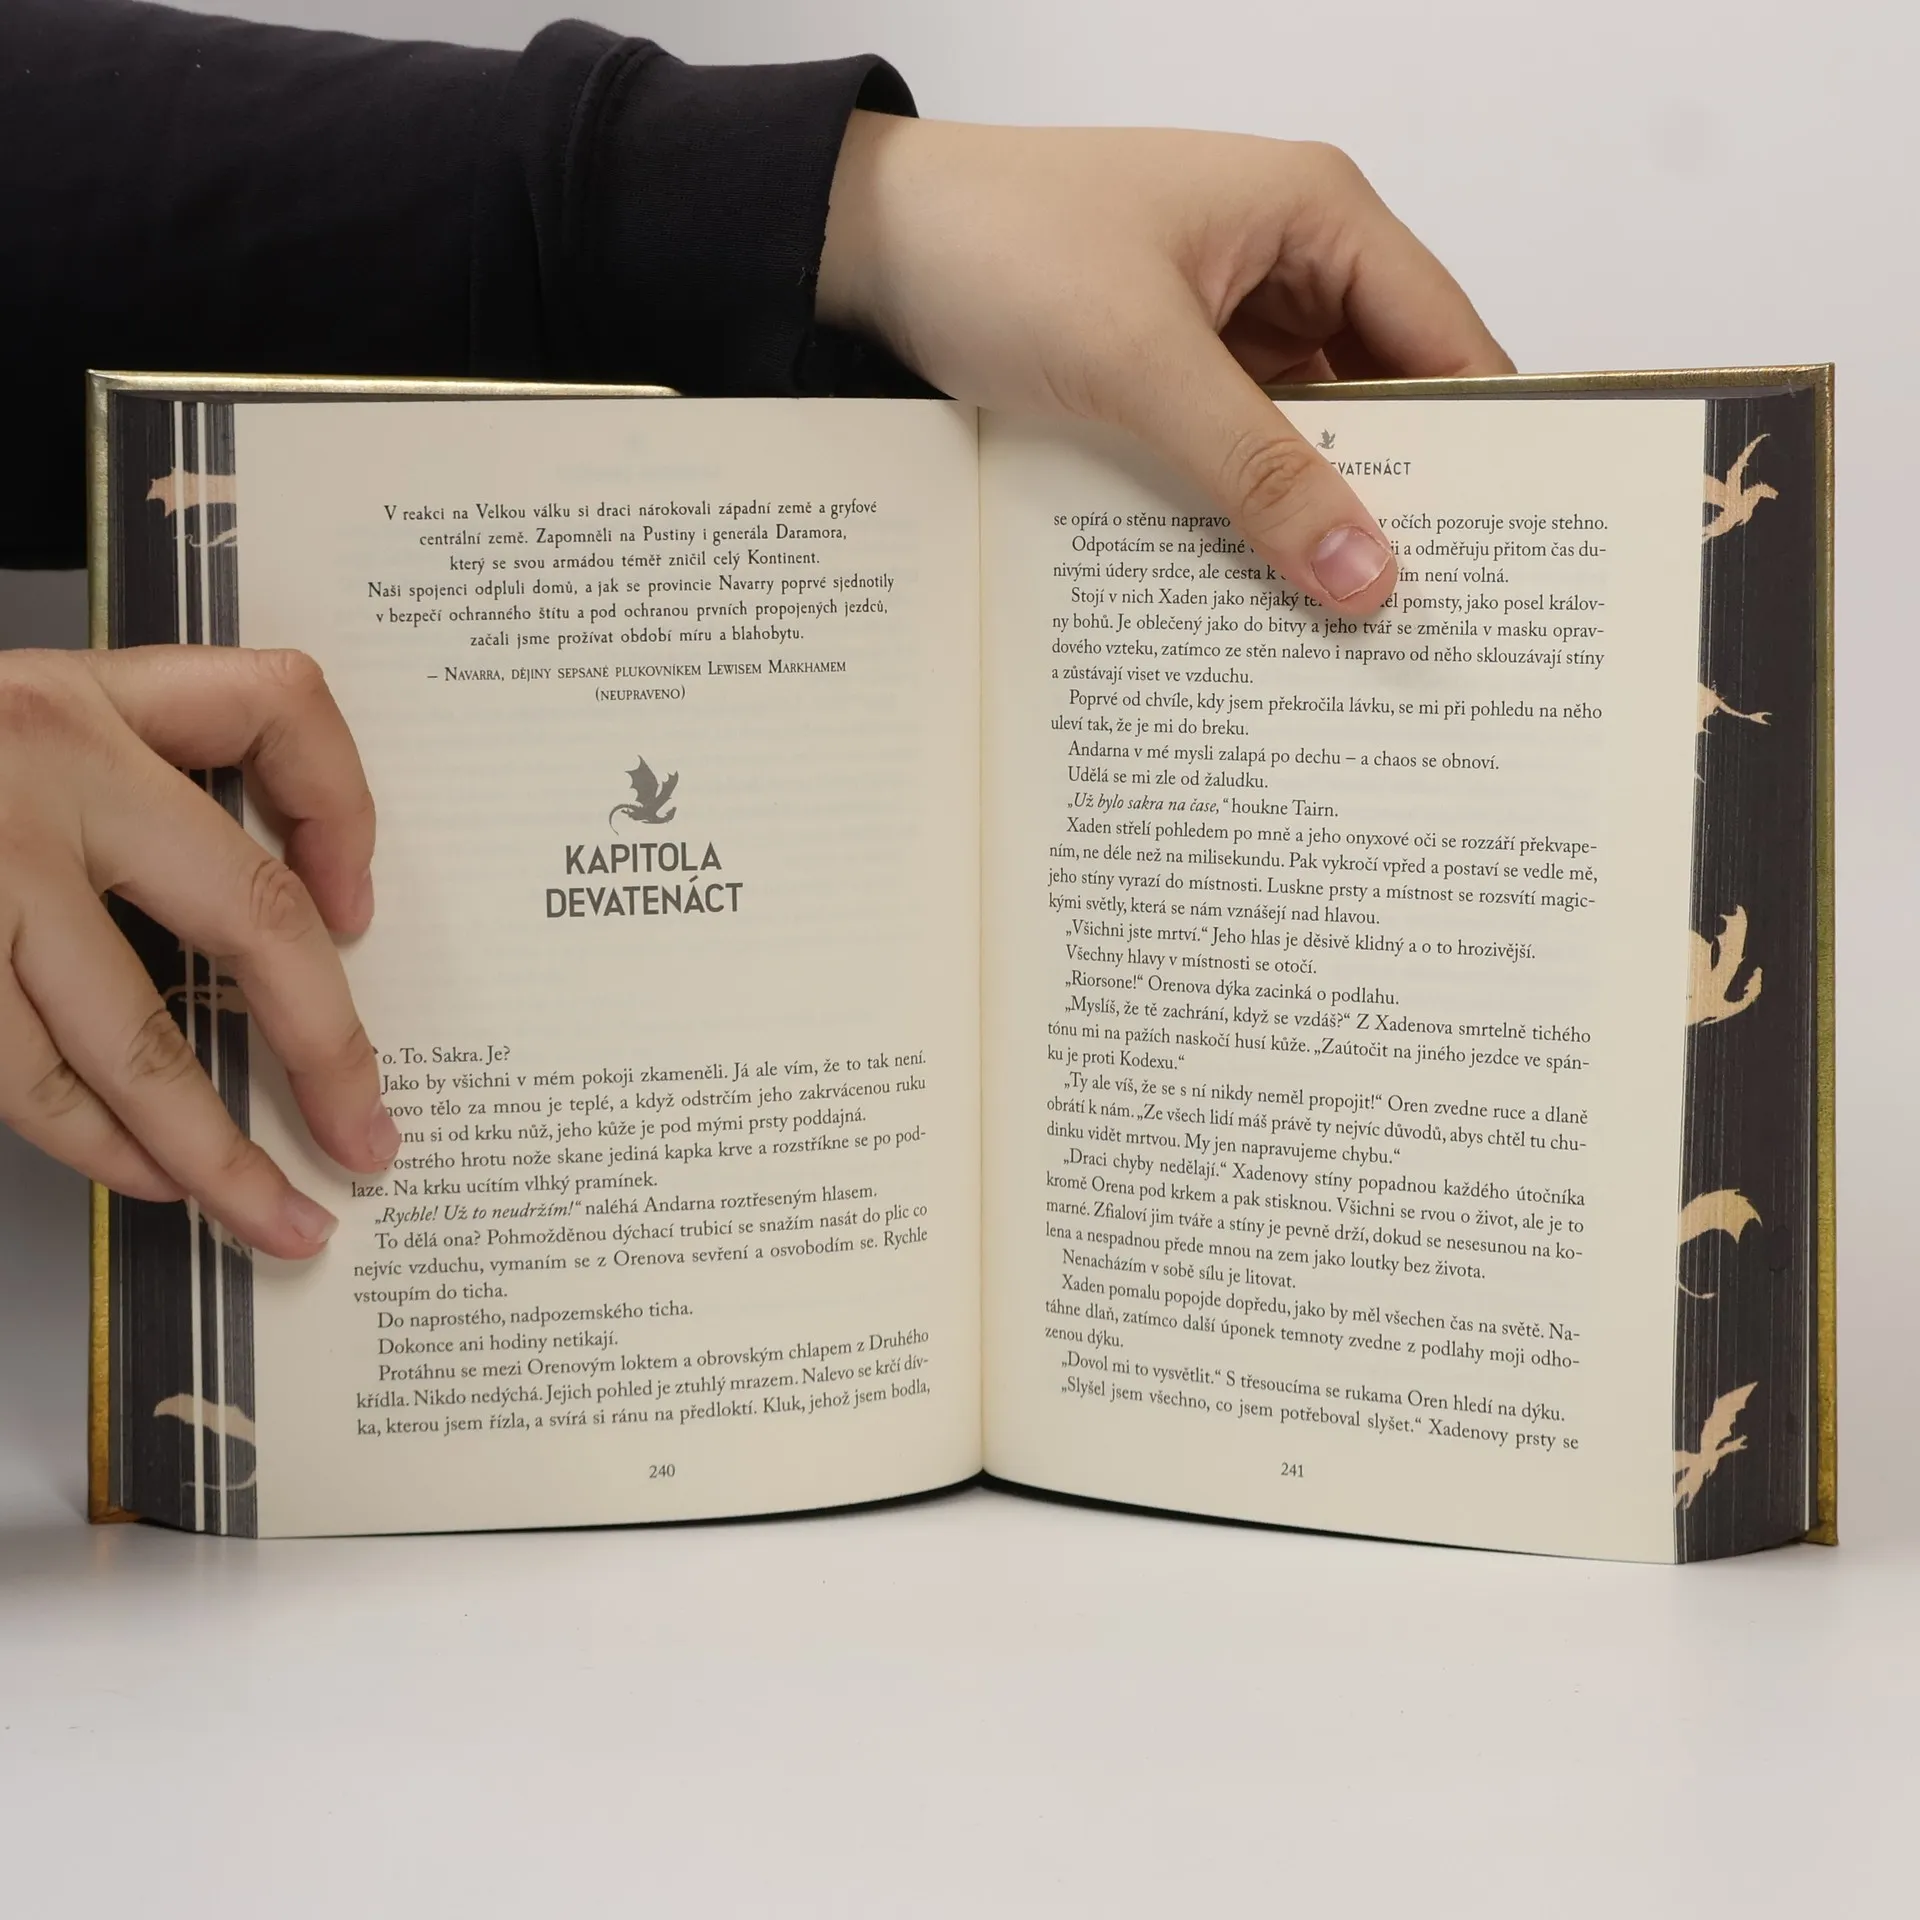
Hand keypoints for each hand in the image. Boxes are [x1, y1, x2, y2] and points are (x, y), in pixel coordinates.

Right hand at [0, 646, 392, 1255]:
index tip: (363, 906)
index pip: (275, 707)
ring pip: (135, 1038)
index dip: (344, 808)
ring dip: (214, 1151)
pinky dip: (102, 1146)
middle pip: (252, 913)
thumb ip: (117, 781)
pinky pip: (31, 1079)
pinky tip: (150, 1180)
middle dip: (329, 1045)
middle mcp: (36, 771)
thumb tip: (288, 910)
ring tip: (275, 1216)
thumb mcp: (5, 724)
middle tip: (369, 1134)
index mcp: (73, 696)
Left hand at [819, 116, 1512, 612]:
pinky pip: (1242, 450)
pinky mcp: (1175, 370)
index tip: (1508, 559)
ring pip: (1311, 435)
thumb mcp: (1141, 364)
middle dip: (1403, 497)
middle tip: (1433, 619)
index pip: (1448, 340)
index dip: (1489, 447)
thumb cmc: (1000, 247)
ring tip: (1357, 627)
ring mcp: (1232, 319)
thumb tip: (1365, 574)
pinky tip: (1266, 586)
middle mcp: (1292, 261)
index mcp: (1318, 214)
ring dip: (1319, 515)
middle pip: (1389, 396)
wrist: (867, 245)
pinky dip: (1253, 509)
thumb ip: (1257, 472)